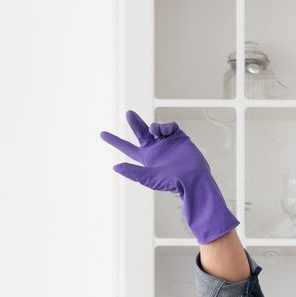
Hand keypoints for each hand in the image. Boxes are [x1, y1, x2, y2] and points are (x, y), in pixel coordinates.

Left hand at [101, 110, 237, 245]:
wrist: (193, 178)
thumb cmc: (171, 182)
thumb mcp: (149, 178)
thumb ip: (132, 172)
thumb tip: (115, 166)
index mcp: (145, 158)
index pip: (126, 148)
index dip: (114, 141)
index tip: (102, 134)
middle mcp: (154, 149)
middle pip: (140, 132)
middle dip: (134, 123)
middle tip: (128, 114)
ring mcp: (166, 142)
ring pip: (154, 128)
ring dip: (153, 127)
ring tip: (157, 133)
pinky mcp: (178, 137)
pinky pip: (169, 126)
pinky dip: (166, 126)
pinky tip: (167, 132)